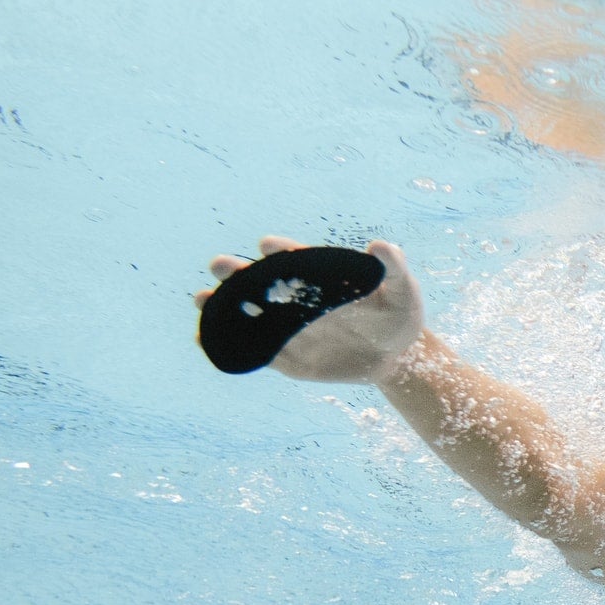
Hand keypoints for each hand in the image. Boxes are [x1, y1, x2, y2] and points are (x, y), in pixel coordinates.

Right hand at [192, 236, 424, 381]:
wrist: (396, 358)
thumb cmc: (398, 317)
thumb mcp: (403, 292)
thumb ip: (394, 269)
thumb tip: (380, 246)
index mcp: (318, 275)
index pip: (294, 258)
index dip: (281, 250)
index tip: (270, 247)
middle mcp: (296, 297)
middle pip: (259, 280)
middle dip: (238, 271)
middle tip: (221, 265)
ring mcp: (287, 326)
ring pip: (248, 313)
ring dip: (223, 305)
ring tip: (201, 300)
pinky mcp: (285, 356)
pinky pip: (255, 350)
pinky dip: (230, 343)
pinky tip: (205, 338)